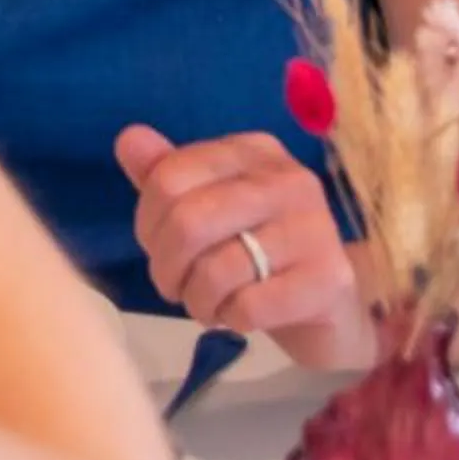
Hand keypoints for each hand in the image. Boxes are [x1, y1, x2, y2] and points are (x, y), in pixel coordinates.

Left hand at [116, 127, 372, 370]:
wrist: (328, 306)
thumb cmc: (257, 251)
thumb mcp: (207, 208)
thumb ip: (166, 175)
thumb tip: (129, 139)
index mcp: (253, 152)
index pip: (169, 177)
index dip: (149, 224)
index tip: (160, 246)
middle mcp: (289, 180)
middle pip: (189, 221)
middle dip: (167, 267)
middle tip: (175, 287)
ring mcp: (314, 228)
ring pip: (218, 270)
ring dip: (198, 300)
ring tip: (207, 305)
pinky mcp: (329, 279)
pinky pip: (250, 305)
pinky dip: (231, 319)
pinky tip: (239, 316)